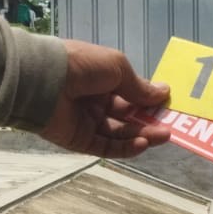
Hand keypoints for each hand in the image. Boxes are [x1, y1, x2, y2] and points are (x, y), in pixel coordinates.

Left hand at [39, 41, 170, 157]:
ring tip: (162, 136)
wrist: (44, 78)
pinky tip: (142, 144)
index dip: (148, 102)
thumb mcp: (118, 68)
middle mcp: (94, 101)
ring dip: (142, 135)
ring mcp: (87, 122)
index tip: (167, 107)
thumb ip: (140, 86)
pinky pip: (106, 146)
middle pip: (127, 117)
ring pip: (120, 133)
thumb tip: (164, 93)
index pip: (130, 95)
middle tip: (169, 127)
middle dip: (149, 122)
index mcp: (102, 81)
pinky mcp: (79, 140)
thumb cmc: (82, 65)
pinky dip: (126, 148)